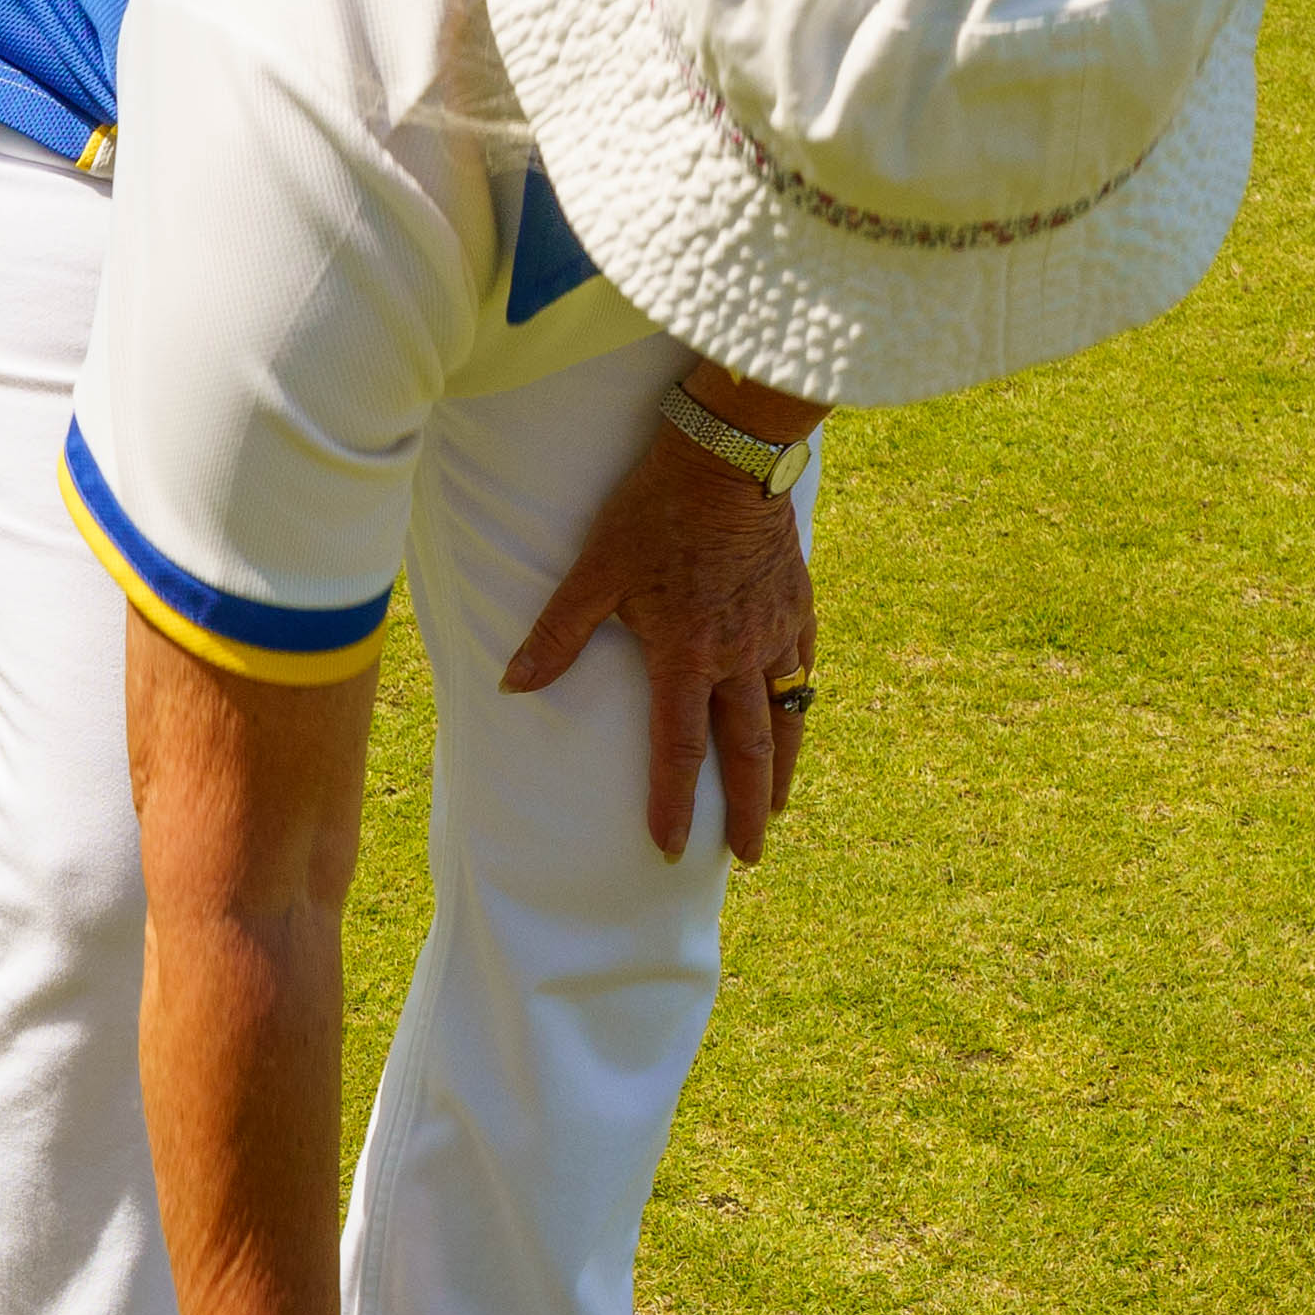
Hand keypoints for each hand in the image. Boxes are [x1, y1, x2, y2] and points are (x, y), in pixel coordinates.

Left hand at [501, 398, 817, 866]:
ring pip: (786, 719)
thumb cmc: (654, 510)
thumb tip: (510, 686)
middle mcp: (738, 656)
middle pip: (746, 751)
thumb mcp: (594, 570)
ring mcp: (776, 633)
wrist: (730, 456)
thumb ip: (556, 635)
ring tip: (779, 810)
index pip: (678, 749)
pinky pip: (804, 671)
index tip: (671, 848)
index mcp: (685, 655)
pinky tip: (795, 723)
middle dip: (746, 811)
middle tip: (746, 858)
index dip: (674, 804)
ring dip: (781, 771)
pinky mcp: (799, 607)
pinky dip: (799, 707)